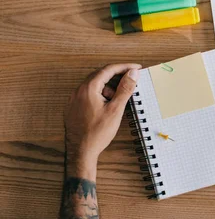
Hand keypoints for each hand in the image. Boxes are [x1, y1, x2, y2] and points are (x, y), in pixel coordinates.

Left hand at [64, 63, 140, 179]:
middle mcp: (78, 91)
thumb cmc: (97, 132)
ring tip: (118, 100)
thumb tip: (133, 73)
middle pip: (100, 75)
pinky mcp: (73, 107)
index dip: (124, 67)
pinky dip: (100, 94)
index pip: (108, 70)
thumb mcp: (116, 110)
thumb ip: (125, 89)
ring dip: (108, 87)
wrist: (80, 151)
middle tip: (131, 80)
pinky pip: (88, 94)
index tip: (136, 68)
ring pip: (94, 85)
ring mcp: (74, 99)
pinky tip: (107, 106)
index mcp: (88, 88)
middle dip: (117, 76)